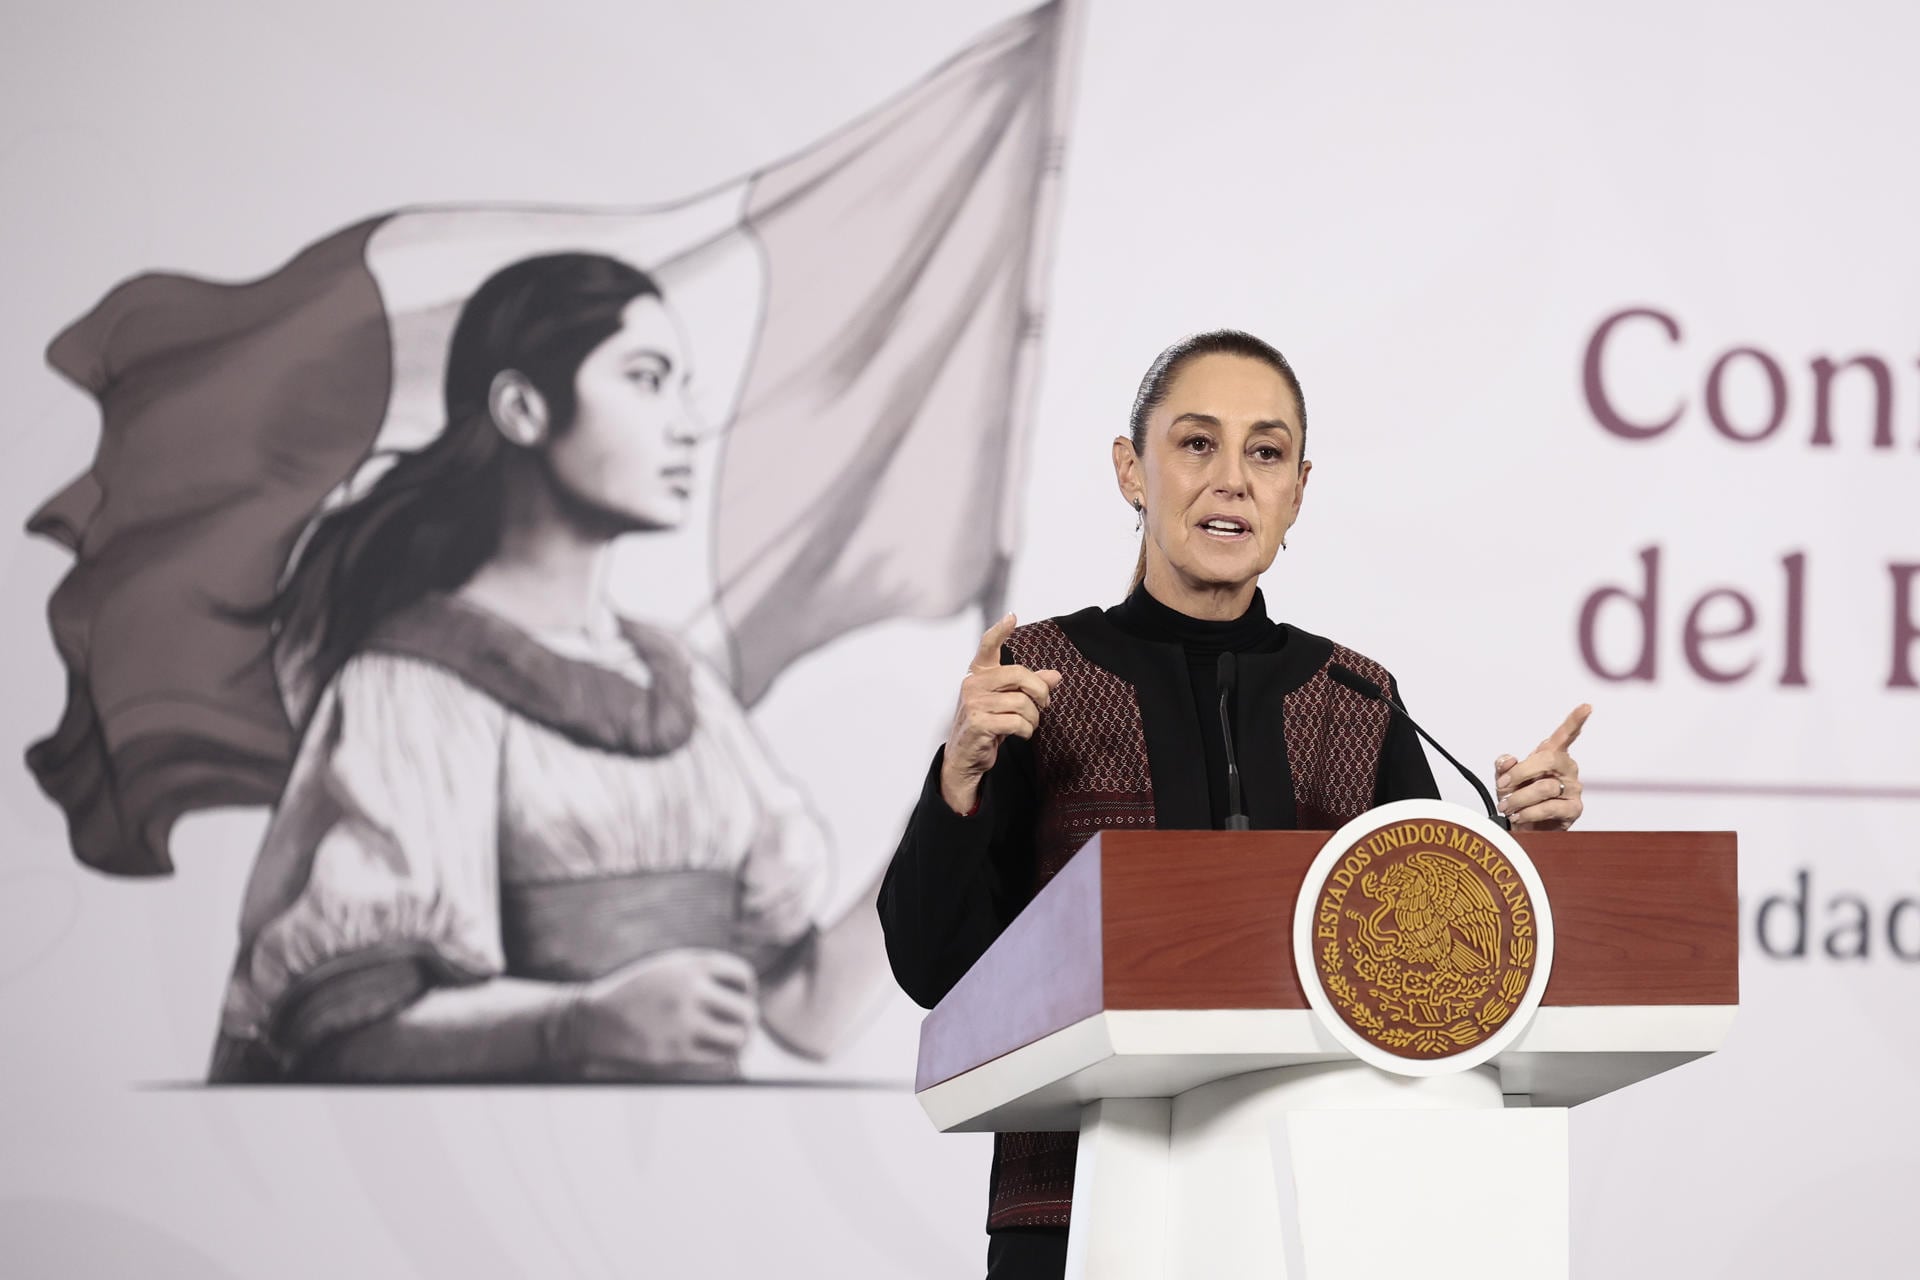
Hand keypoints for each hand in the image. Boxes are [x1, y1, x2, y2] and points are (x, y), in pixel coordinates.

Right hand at [567, 948, 756, 1078]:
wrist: (595, 1019)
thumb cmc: (639, 992)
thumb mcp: (670, 966)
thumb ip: (705, 972)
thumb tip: (748, 992)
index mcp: (691, 965)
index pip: (743, 976)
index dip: (747, 989)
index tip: (738, 997)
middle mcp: (690, 991)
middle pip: (746, 1010)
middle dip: (748, 1018)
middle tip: (742, 1023)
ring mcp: (683, 1023)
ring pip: (738, 1037)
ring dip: (741, 1039)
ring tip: (736, 1039)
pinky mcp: (675, 1051)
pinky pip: (718, 1057)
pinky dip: (724, 1055)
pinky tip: (718, 1051)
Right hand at [940, 613, 1061, 814]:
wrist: (966, 757)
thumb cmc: (988, 725)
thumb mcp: (1009, 703)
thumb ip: (1031, 687)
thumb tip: (1056, 675)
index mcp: (979, 674)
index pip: (987, 646)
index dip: (1000, 631)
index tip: (1012, 617)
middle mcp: (972, 684)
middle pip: (1018, 674)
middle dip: (1039, 691)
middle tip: (1045, 704)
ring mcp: (973, 703)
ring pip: (1021, 702)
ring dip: (1034, 718)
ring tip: (1029, 725)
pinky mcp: (977, 723)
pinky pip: (1017, 722)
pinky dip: (1026, 730)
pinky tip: (1022, 733)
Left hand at [1495, 705, 1590, 830]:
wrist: (1524, 827)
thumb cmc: (1518, 799)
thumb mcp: (1504, 780)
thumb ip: (1503, 767)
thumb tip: (1508, 760)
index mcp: (1551, 756)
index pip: (1565, 735)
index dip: (1575, 721)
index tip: (1586, 707)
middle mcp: (1566, 769)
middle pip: (1548, 759)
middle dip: (1520, 773)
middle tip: (1503, 786)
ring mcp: (1573, 789)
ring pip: (1545, 787)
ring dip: (1519, 798)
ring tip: (1507, 807)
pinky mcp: (1574, 809)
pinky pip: (1550, 808)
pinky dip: (1529, 813)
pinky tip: (1520, 817)